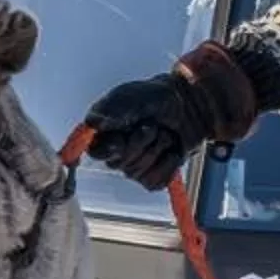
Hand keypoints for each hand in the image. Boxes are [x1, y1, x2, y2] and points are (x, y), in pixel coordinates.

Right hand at [81, 72, 208, 190]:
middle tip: (151, 125)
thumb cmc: (156, 97)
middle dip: (140, 142)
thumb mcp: (133, 98)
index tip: (120, 140)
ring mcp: (134, 167)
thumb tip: (92, 123)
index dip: (108, 149)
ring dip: (156, 148)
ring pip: (138, 172)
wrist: (188, 106)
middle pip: (120, 163)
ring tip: (163, 132)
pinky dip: (169, 164)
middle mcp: (116, 152)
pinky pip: (156, 181)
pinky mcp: (153, 178)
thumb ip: (112, 111)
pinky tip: (172, 150)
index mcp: (105, 132)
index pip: (96, 152)